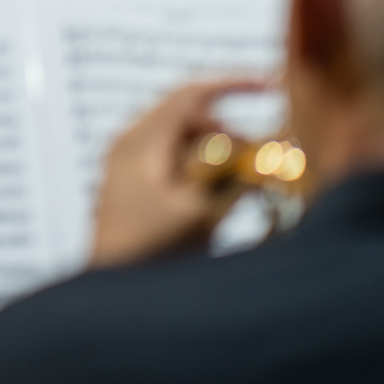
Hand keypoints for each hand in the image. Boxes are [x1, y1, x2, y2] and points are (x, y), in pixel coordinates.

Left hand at [90, 77, 267, 268]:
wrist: (110, 298)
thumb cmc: (148, 253)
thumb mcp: (201, 214)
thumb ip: (237, 180)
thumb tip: (271, 155)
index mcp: (141, 141)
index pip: (192, 93)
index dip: (235, 85)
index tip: (273, 87)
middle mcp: (130, 146)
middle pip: (191, 120)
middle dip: (232, 134)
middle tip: (263, 161)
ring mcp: (128, 168)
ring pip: (186, 145)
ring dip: (220, 158)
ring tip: (245, 186)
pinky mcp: (133, 191)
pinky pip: (176, 167)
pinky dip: (204, 175)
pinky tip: (221, 201)